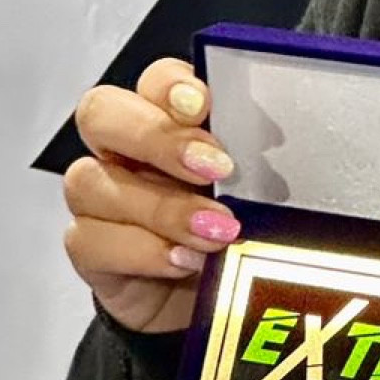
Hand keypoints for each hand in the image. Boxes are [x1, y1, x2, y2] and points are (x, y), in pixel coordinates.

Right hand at [65, 57, 239, 333]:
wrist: (216, 299)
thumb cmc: (242, 229)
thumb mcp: (261, 192)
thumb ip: (261, 162)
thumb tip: (289, 147)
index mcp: (169, 119)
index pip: (155, 80)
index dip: (171, 86)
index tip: (204, 106)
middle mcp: (124, 149)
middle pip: (102, 113)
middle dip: (157, 137)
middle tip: (214, 168)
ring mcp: (99, 196)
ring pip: (92, 181)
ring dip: (161, 207)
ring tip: (217, 230)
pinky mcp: (89, 246)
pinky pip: (90, 239)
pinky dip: (142, 251)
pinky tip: (183, 261)